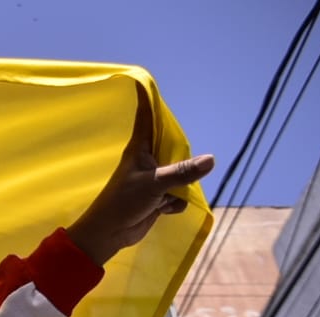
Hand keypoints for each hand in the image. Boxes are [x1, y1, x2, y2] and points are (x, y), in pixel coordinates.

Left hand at [66, 90, 215, 265]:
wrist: (109, 235)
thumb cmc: (122, 203)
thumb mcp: (154, 184)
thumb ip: (182, 172)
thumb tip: (210, 160)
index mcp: (139, 148)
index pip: (145, 117)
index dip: (145, 99)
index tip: (142, 79)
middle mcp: (147, 160)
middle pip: (172, 145)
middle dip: (180, 158)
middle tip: (170, 172)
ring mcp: (154, 178)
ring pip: (180, 174)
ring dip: (177, 188)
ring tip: (162, 198)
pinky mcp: (158, 197)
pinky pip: (177, 194)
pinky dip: (173, 203)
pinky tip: (161, 210)